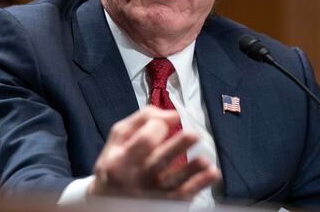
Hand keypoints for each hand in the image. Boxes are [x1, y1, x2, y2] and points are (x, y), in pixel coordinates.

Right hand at [88, 105, 220, 199]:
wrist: (107, 202)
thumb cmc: (116, 161)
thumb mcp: (119, 137)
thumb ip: (142, 120)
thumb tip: (172, 115)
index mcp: (120, 160)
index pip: (144, 141)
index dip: (158, 127)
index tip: (166, 122)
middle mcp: (135, 179)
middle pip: (159, 161)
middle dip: (178, 147)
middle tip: (194, 135)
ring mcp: (150, 194)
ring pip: (173, 182)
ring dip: (191, 170)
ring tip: (205, 160)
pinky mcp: (164, 204)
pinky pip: (183, 195)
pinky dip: (198, 185)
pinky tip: (211, 173)